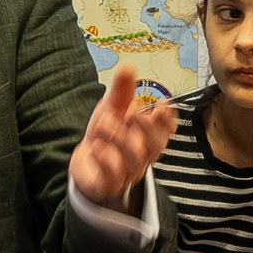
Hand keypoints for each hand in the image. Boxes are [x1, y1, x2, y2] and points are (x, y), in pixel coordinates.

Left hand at [68, 63, 177, 209]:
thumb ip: (121, 92)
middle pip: (154, 146)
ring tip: (103, 123)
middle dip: (147, 129)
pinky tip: (96, 147)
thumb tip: (128, 67)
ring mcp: (126, 172)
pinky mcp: (108, 184)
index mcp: (147, 136)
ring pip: (132, 160)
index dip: (167, 120)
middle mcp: (141, 155)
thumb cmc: (105, 137)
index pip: (165, 130)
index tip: (163, 104)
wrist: (85, 167)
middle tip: (134, 113)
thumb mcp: (112, 110)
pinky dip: (106, 161)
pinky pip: (112, 177)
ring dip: (120, 140)